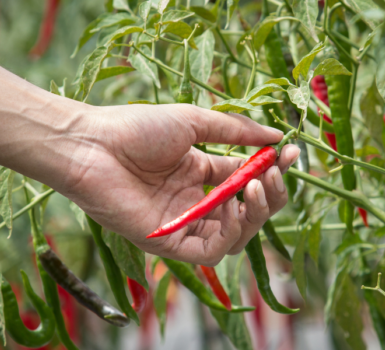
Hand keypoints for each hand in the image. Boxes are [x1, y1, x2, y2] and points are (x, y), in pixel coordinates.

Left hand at [61, 103, 298, 264]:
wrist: (93, 144)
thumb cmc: (136, 128)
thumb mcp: (195, 122)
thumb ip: (236, 132)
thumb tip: (277, 138)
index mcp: (202, 173)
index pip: (249, 179)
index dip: (274, 169)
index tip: (292, 152)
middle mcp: (197, 202)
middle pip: (249, 211)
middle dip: (271, 193)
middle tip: (274, 172)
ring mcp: (184, 224)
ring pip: (237, 236)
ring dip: (256, 213)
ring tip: (257, 186)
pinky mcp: (169, 243)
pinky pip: (211, 252)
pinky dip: (231, 233)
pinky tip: (235, 206)